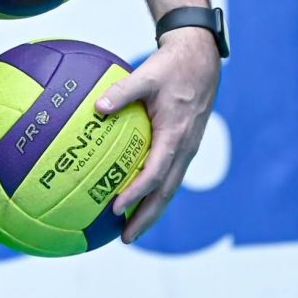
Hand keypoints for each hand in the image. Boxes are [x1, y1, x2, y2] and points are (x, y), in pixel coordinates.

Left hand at [92, 29, 220, 243]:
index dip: (137, 193)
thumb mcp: (147, 75)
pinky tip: (136, 197)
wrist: (200, 59)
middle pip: (166, 192)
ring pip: (170, 187)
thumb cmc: (172, 66)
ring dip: (152, 210)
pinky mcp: (185, 145)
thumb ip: (122, 91)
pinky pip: (169, 175)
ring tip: (130, 229)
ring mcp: (187, 148)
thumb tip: (97, 106)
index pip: (155, 173)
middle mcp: (184, 148)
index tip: (116, 208)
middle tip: (125, 239)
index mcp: (175, 135)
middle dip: (147, 218)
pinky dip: (154, 191)